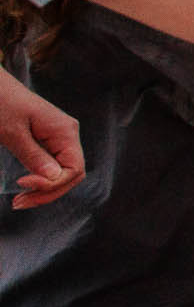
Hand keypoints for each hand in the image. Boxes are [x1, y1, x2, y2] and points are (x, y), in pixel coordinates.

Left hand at [0, 71, 83, 209]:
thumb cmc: (0, 103)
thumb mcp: (12, 132)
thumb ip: (33, 156)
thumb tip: (53, 178)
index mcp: (65, 131)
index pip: (74, 169)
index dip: (52, 183)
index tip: (22, 185)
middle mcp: (67, 134)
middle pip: (71, 174)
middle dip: (48, 192)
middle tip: (18, 203)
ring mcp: (59, 137)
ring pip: (62, 172)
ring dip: (44, 189)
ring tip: (19, 200)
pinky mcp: (48, 139)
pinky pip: (53, 165)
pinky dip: (41, 179)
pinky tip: (26, 186)